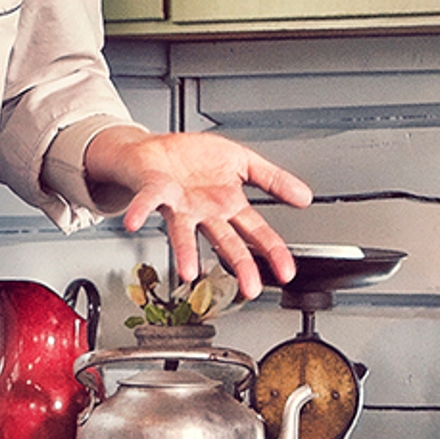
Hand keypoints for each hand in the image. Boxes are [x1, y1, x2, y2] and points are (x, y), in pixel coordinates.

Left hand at [82, 128, 312, 305]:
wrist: (155, 150)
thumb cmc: (193, 158)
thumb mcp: (243, 161)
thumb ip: (274, 180)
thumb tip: (306, 197)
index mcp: (227, 204)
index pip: (257, 231)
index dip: (273, 251)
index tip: (286, 273)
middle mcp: (204, 212)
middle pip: (226, 240)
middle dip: (240, 265)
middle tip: (250, 289)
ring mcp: (178, 205)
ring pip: (184, 232)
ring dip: (186, 252)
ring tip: (189, 272)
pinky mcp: (155, 191)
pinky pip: (147, 201)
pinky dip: (140, 211)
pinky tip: (133, 221)